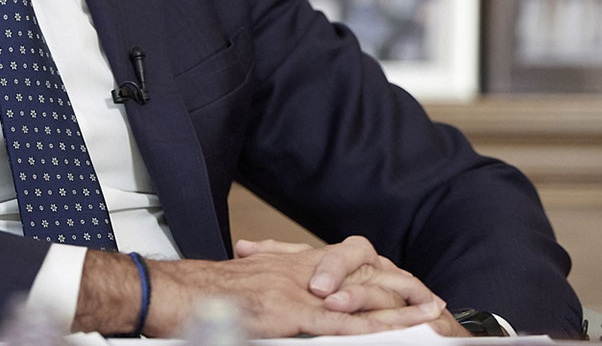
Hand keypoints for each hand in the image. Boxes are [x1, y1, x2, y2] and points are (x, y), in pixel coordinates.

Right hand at [143, 238, 445, 337]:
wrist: (169, 292)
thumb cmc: (196, 296)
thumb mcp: (243, 289)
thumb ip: (271, 297)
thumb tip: (285, 313)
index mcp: (288, 267)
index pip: (345, 268)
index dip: (377, 278)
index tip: (405, 288)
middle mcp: (298, 273)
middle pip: (361, 277)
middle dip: (399, 289)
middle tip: (432, 300)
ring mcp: (295, 293)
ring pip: (358, 298)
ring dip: (396, 308)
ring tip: (428, 314)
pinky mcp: (288, 315)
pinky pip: (337, 324)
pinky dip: (368, 328)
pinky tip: (390, 333)